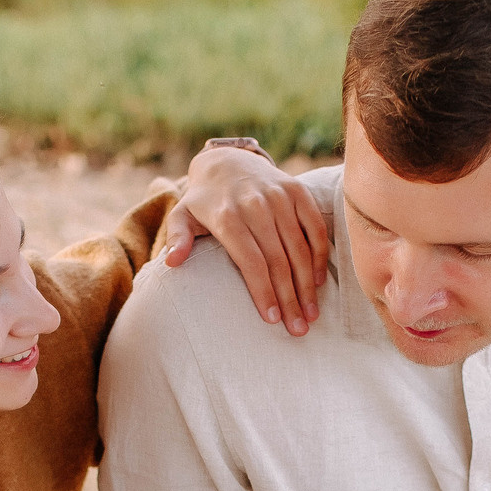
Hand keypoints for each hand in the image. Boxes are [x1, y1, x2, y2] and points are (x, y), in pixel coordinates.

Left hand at [166, 143, 331, 336]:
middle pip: (278, 260)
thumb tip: (171, 262)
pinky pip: (315, 228)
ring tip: (311, 315)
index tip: (271, 320)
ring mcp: (279, 196)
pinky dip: (319, 256)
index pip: (251, 261)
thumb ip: (177, 238)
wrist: (229, 162)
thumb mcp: (182, 215)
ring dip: (307, 285)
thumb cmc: (205, 201)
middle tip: (298, 329)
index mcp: (227, 216)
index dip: (263, 292)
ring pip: (299, 248)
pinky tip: (319, 282)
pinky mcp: (298, 192)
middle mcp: (255, 204)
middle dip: (290, 298)